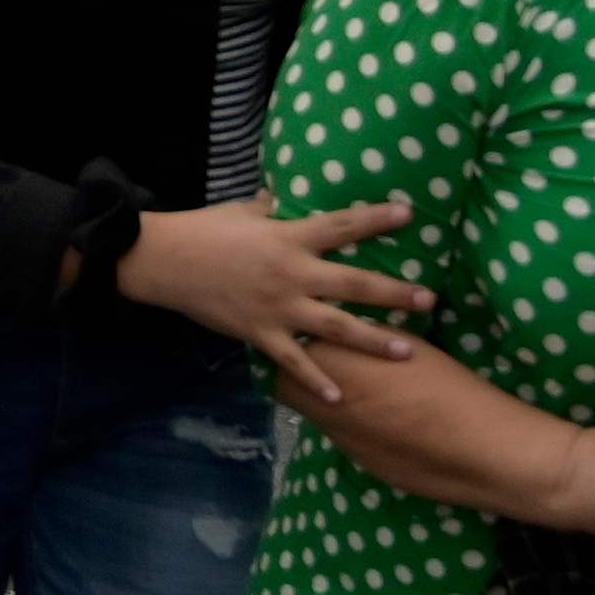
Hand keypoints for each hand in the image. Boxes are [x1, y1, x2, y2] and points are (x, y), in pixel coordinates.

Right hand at [112, 198, 435, 408]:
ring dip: (375, 340)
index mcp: (289, 237)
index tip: (410, 214)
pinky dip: (318, 381)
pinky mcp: (262, 334)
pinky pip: (295, 362)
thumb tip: (282, 196)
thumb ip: (270, 208)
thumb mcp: (242, 210)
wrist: (165, 261)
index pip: (342, 225)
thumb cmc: (204, 230)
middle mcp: (293, 273)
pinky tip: (341, 398)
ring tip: (408, 349)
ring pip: (337, 327)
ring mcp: (279, 307)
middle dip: (394, 293)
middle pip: (355, 284)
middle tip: (429, 300)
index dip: (376, 219)